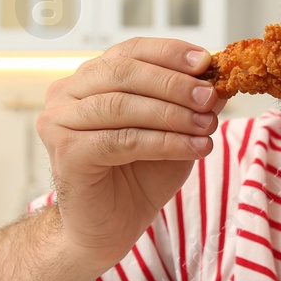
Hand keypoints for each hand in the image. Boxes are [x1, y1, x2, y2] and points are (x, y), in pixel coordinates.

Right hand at [37, 37, 224, 263]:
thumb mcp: (174, 132)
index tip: (206, 61)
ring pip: (123, 105)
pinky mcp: (66, 152)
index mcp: (90, 79)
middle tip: (211, 97)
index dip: (169, 53)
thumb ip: (190, 105)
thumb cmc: (137, 178)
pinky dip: (165, 142)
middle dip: (174, 84)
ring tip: (208, 126)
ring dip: (173, 114)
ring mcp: (59, 121)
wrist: (108, 229)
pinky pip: (122, 140)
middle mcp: (67, 93)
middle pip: (124, 73)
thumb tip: (220, 80)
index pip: (130, 51)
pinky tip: (196, 148)